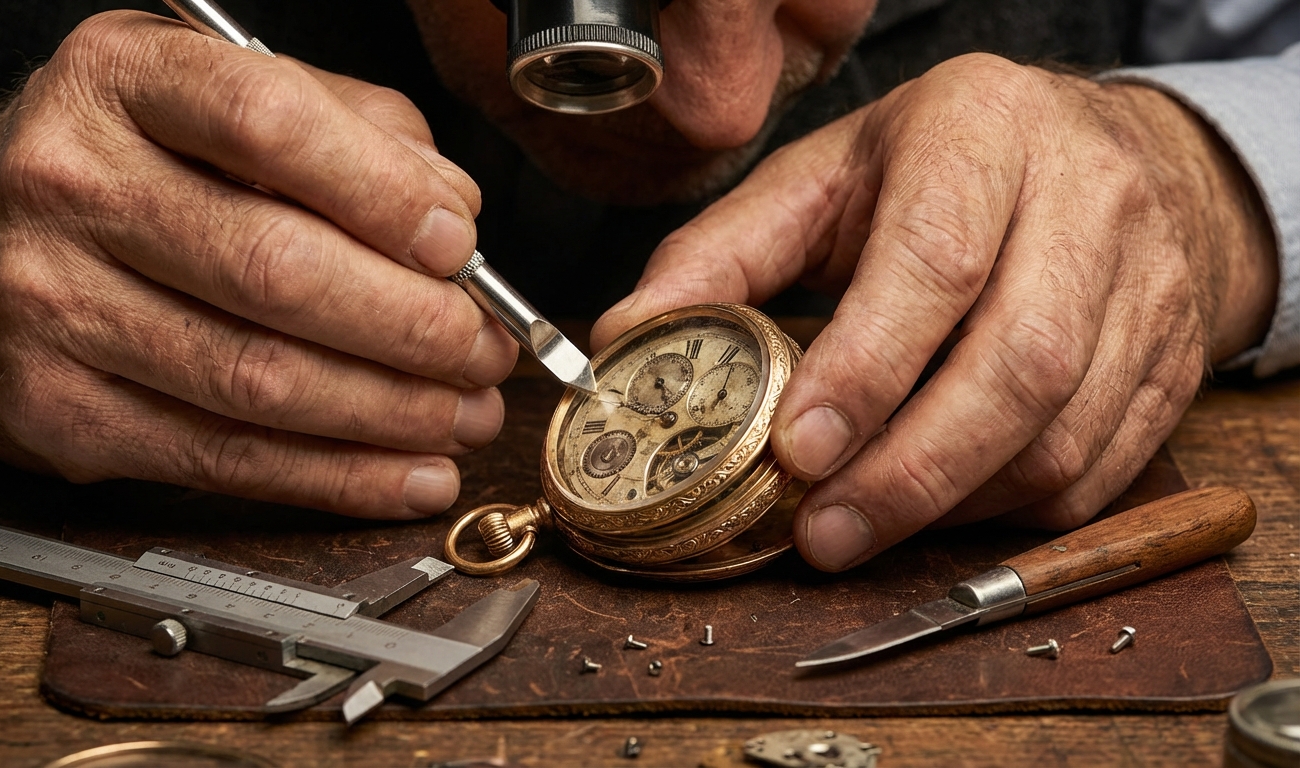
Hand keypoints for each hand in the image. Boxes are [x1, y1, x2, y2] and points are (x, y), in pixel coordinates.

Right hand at [0, 11, 516, 517]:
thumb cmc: (114, 166)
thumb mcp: (212, 98)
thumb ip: (346, 128)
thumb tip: (453, 209)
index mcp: (123, 82)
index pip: (268, 125)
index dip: (383, 193)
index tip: (461, 245)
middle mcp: (72, 186)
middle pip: (275, 269)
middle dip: (414, 326)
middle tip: (485, 350)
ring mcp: (53, 306)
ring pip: (260, 380)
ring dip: (392, 413)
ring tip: (465, 415)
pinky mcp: (59, 412)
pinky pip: (225, 460)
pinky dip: (337, 477)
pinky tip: (407, 473)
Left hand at [592, 53, 1277, 569]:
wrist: (1106, 159)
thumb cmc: (944, 168)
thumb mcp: (823, 180)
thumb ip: (721, 254)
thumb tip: (626, 340)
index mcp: (983, 129)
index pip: (936, 259)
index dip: (867, 368)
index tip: (796, 450)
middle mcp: (1088, 197)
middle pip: (1020, 361)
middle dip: (911, 469)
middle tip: (824, 532)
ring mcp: (1148, 282)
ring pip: (1066, 431)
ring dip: (955, 504)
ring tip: (864, 528)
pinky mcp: (1173, 359)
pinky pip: (1103, 468)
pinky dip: (1012, 512)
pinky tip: (941, 509)